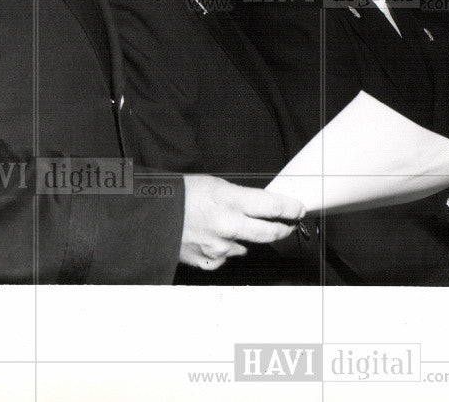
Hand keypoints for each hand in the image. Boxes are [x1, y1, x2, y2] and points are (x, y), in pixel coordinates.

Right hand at [179, 175, 304, 270]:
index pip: (273, 206)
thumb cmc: (179, 195)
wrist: (149, 218)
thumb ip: (240, 198)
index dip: (291, 208)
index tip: (299, 209)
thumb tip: (260, 206)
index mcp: (230, 201)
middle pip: (270, 233)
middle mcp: (229, 226)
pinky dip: (225, 249)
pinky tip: (212, 238)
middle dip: (283, 229)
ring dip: (248, 238)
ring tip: (231, 225)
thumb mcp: (214, 185)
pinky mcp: (209, 262)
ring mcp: (220, 248)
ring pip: (248, 245)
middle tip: (287, 225)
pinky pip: (226, 256)